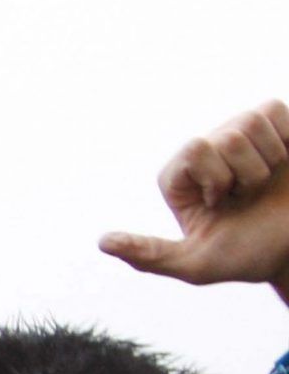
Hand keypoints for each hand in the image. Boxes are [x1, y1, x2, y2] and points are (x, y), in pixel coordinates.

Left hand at [102, 101, 288, 297]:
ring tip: (265, 183)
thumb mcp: (195, 264)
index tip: (221, 205)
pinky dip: (287, 139)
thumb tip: (102, 242)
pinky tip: (283, 162)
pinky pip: (275, 109)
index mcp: (179, 177)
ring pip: (252, 121)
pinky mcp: (274, 125)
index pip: (194, 149)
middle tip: (248, 196)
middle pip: (228, 136)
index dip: (217, 179)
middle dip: (245, 174)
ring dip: (268, 161)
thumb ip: (150, 256)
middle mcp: (205, 151)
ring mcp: (239, 135)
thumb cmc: (250, 254)